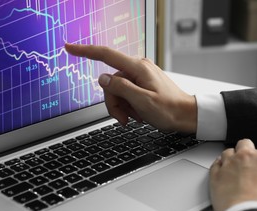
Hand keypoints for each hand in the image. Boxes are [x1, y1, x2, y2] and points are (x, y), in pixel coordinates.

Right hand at [65, 44, 196, 132]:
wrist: (186, 116)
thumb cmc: (169, 110)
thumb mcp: (142, 101)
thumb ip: (120, 88)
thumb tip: (102, 78)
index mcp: (137, 68)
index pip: (106, 55)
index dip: (85, 51)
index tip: (70, 48)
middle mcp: (138, 68)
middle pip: (110, 82)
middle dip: (113, 102)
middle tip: (124, 118)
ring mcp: (140, 76)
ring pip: (117, 90)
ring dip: (122, 107)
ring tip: (136, 117)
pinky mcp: (142, 84)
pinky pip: (126, 94)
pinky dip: (128, 106)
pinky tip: (138, 114)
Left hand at [210, 139, 256, 210]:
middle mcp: (246, 156)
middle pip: (245, 145)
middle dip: (247, 151)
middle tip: (250, 164)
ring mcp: (229, 164)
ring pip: (227, 152)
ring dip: (231, 158)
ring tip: (234, 169)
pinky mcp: (215, 175)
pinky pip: (214, 165)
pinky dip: (217, 167)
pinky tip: (221, 173)